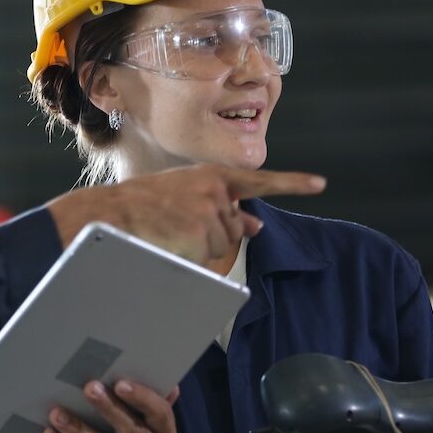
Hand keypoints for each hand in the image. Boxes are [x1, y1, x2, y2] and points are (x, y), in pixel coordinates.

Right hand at [47, 164, 326, 264]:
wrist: (112, 212)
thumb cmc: (142, 204)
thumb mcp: (185, 196)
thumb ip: (221, 206)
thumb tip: (257, 224)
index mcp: (212, 174)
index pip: (260, 181)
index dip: (293, 183)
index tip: (320, 184)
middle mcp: (217, 189)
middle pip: (235, 228)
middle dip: (214, 234)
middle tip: (177, 226)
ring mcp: (211, 211)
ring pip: (222, 244)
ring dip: (199, 246)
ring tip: (169, 232)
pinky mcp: (202, 233)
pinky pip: (208, 257)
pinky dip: (191, 256)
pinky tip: (170, 242)